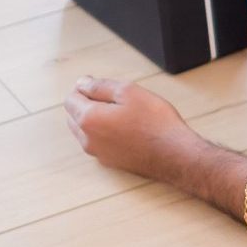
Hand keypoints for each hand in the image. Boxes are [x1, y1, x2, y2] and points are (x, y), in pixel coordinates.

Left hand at [63, 76, 196, 179]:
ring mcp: (98, 153)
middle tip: (111, 97)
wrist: (175, 155)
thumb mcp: (129, 92)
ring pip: (84, 131)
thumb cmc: (155, 122)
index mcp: (88, 119)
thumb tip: (83, 83)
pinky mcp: (110, 162)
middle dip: (85, 103)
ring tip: (119, 113)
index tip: (99, 84)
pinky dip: (104, 133)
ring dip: (94, 119)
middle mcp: (87, 139)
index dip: (83, 88)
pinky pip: (98, 143)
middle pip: (74, 116)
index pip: (71, 99)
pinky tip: (125, 129)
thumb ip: (100, 86)